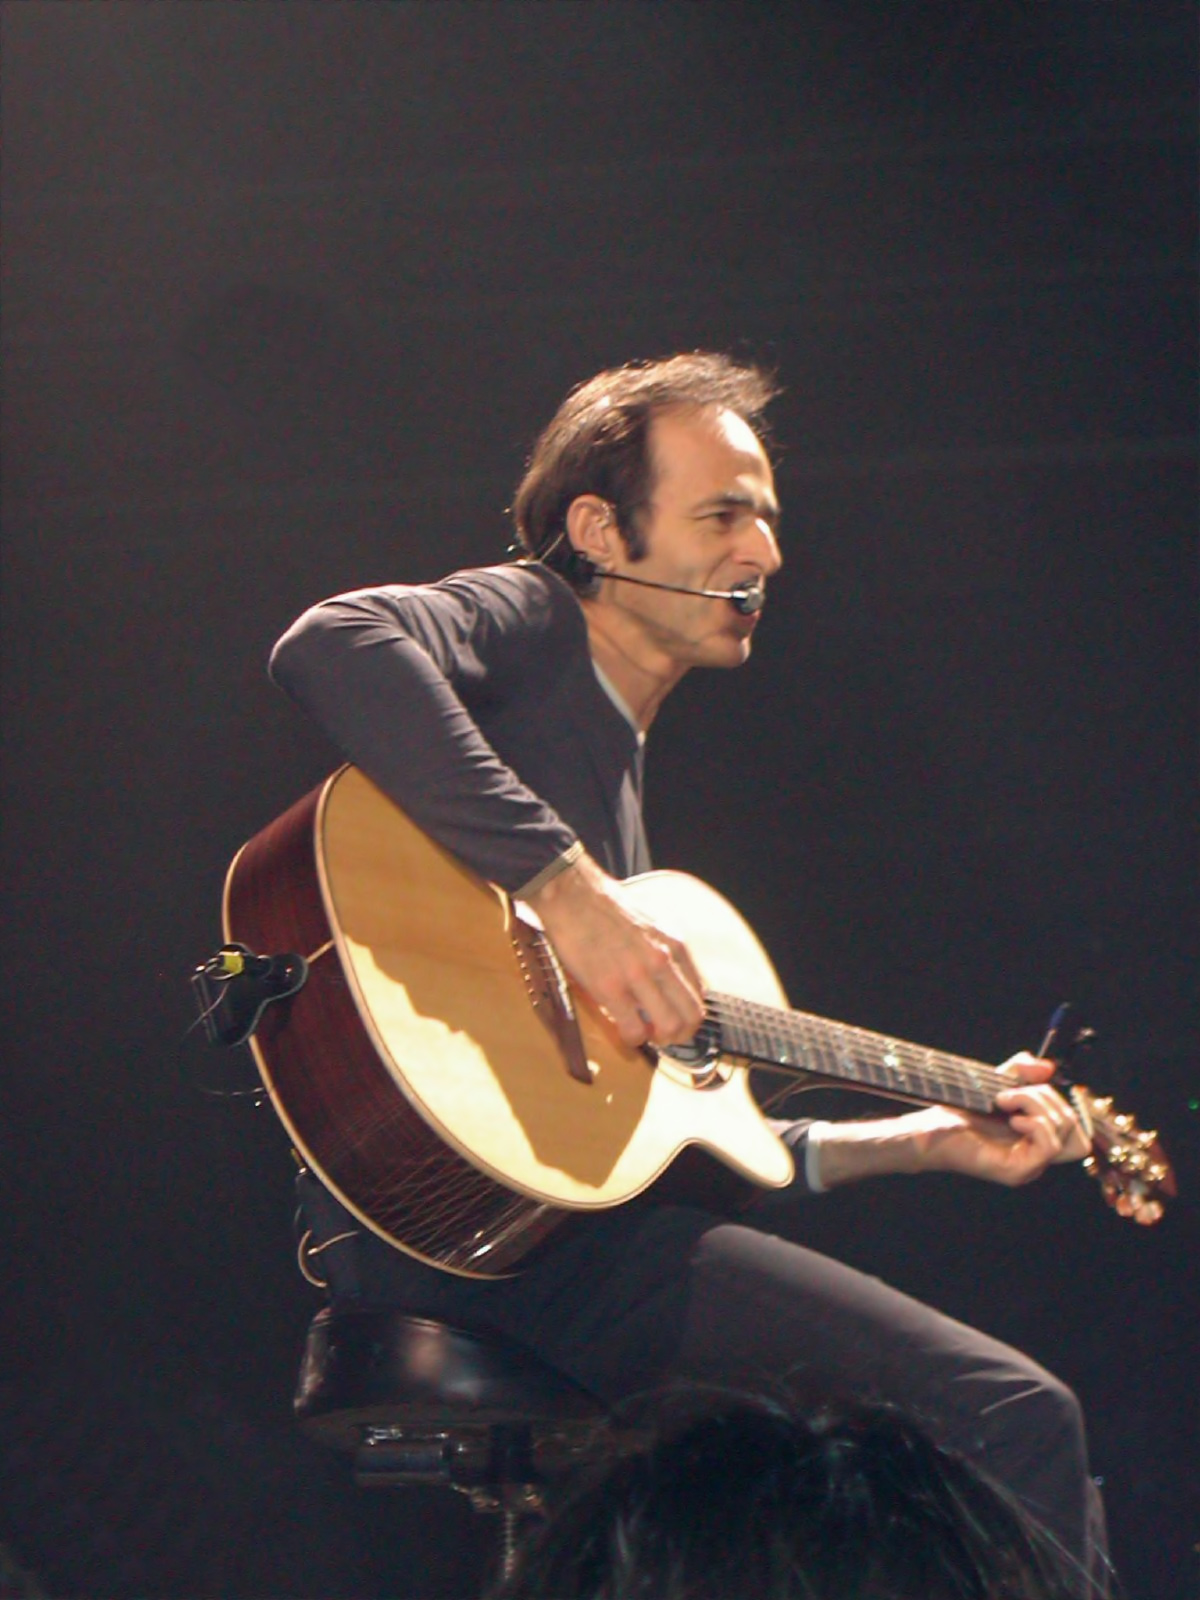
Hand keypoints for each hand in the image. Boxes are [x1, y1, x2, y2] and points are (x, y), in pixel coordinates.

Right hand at [526, 853, 705, 1047]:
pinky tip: (623, 1031)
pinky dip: (632, 1039)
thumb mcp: (653, 924)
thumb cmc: (608, 910)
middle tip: (664, 1034)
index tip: (675, 1018)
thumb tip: (672, 982)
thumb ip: (667, 952)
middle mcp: (662, 961)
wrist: (573, 896)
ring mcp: (637, 975)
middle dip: (682, 1034)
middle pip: (693, 1015)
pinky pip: (633, 1030)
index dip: (690, 1014)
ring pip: (670, 1027)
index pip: (701, 993)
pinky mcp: (610, 987)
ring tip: (644, 1033)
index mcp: (675, 945)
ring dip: (659, 1039)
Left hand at [904, 1052, 1091, 1186]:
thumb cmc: (961, 1110)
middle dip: (1043, 1096)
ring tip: (1003, 1103)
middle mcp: (1037, 1154)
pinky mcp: (1019, 1171)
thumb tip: (1049, 1067)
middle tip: (1007, 1095)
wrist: (931, 1128)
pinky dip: (1034, 1124)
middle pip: (1071, 1122)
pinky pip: (1050, 1146)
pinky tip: (1011, 1120)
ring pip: (1064, 1131)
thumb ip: (1022, 1071)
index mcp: (1036, 1137)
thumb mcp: (996, 1082)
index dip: (1056, 1099)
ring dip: (1035, 1105)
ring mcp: (1030, 1165)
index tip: (1026, 1087)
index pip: (1072, 1122)